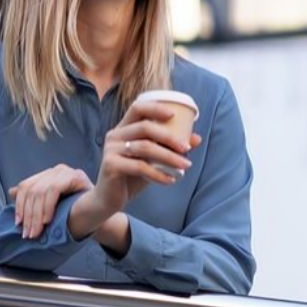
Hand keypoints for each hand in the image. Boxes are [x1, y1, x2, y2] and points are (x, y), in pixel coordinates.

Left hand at [8, 164, 92, 239]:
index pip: (26, 186)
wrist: (102, 215)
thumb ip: (34, 199)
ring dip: (36, 215)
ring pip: (41, 191)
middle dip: (28, 215)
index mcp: (48, 175)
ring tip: (36, 232)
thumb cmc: (76, 212)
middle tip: (28, 234)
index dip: (19, 206)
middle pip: (31, 190)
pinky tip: (47, 220)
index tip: (17, 224)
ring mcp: (66, 171)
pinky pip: (54, 190)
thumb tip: (11, 192)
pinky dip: (47, 207)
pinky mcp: (75, 175)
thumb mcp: (51, 207)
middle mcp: (56, 170)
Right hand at [88, 100, 200, 214]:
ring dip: (168, 157)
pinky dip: (158, 173)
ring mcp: (110, 150)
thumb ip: (169, 148)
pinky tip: (170, 180)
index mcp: (123, 128)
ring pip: (144, 147)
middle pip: (144, 127)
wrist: (109, 199)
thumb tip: (196, 139)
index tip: (174, 115)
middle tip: (186, 148)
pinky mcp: (110, 165)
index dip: (155, 108)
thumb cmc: (132, 176)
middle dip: (169, 137)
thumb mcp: (153, 160)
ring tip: (184, 166)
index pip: (137, 108)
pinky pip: (139, 166)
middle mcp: (114, 135)